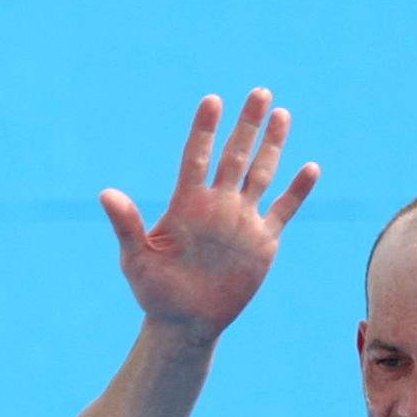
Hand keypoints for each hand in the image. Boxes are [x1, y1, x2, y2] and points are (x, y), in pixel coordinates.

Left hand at [101, 91, 317, 341]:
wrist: (184, 324)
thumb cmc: (155, 291)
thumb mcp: (135, 259)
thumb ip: (126, 225)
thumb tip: (105, 193)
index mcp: (187, 203)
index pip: (196, 157)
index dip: (204, 130)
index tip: (212, 101)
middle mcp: (217, 204)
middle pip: (234, 155)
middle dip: (247, 125)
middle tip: (259, 92)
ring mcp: (241, 220)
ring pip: (261, 174)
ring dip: (272, 145)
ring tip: (281, 114)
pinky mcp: (262, 242)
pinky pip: (283, 211)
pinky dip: (297, 191)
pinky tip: (310, 167)